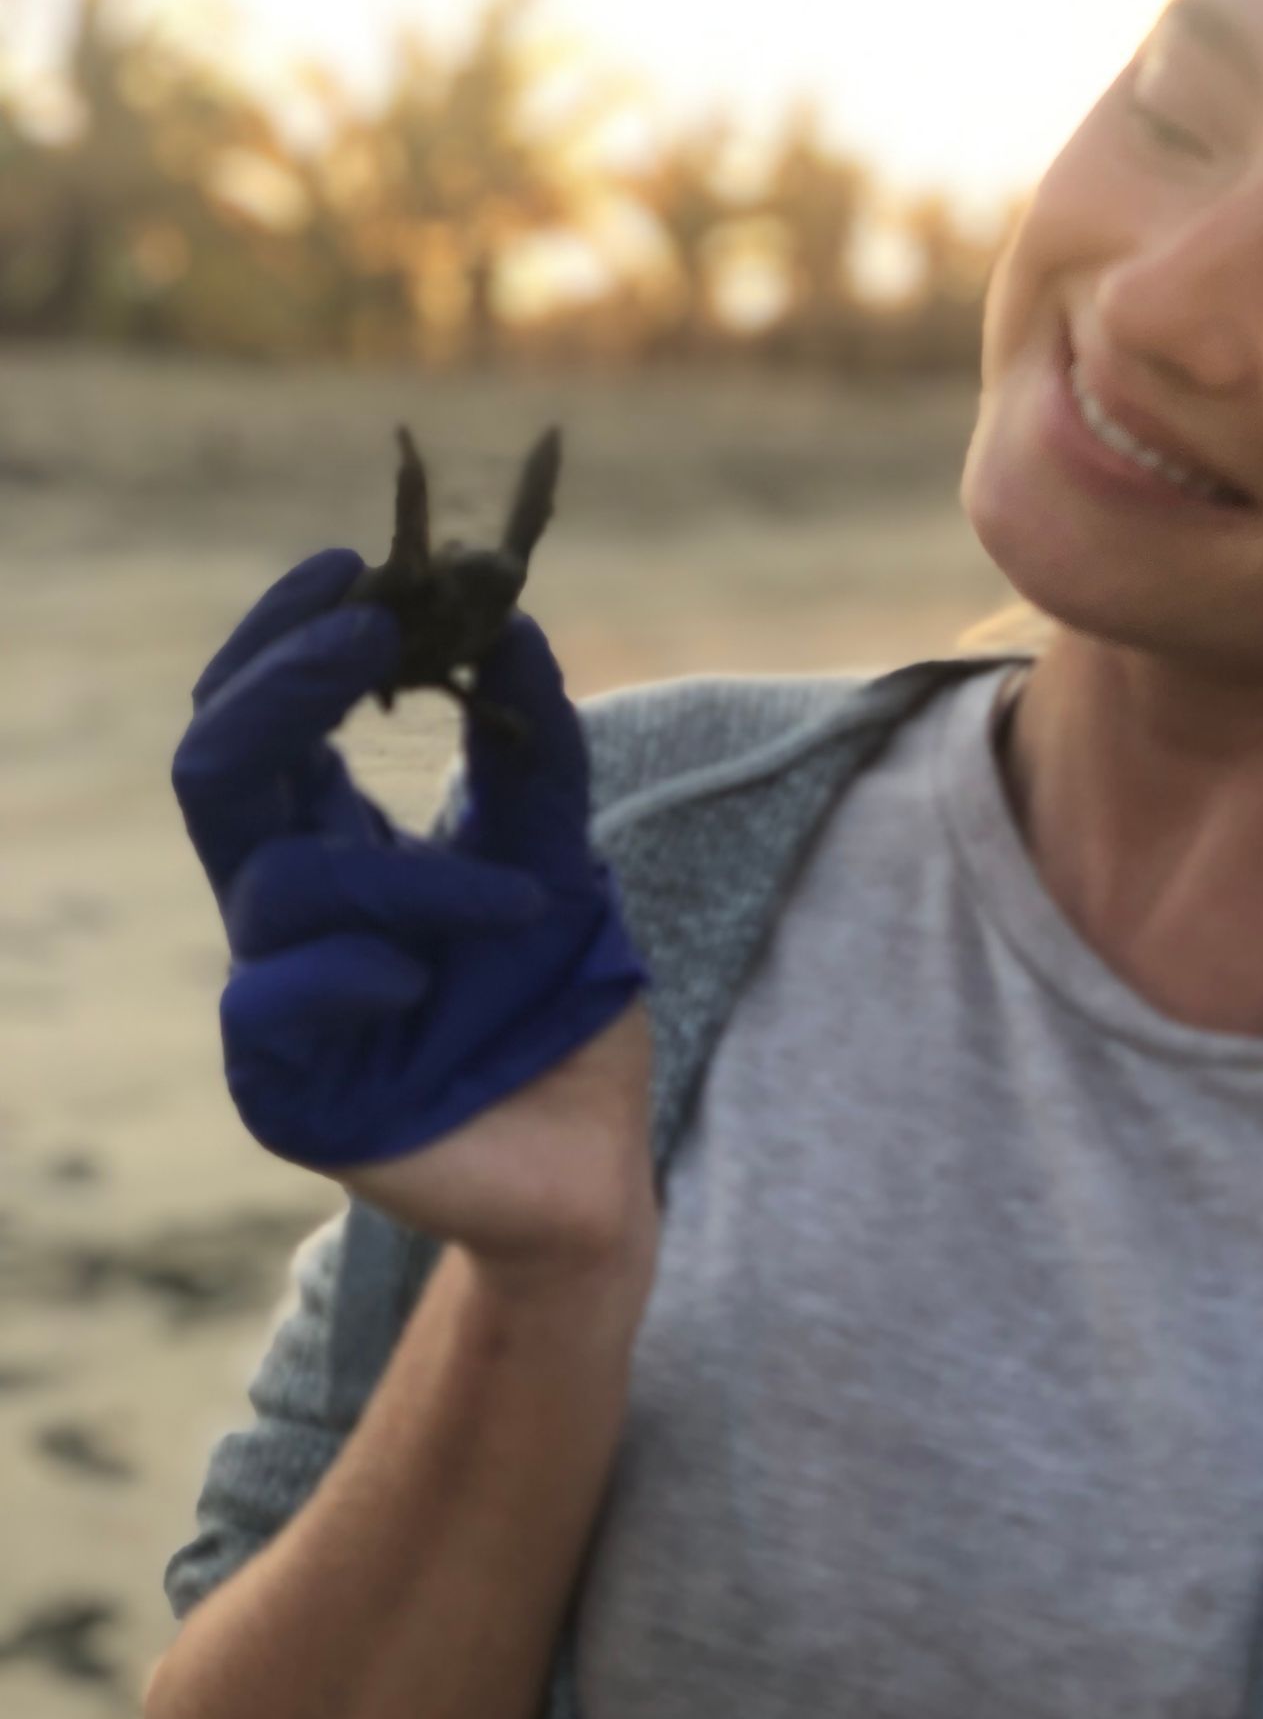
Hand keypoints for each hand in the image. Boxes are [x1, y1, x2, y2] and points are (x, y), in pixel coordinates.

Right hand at [171, 550, 652, 1263]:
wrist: (594, 1153)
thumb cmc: (555, 1001)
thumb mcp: (560, 853)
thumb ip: (536, 745)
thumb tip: (514, 615)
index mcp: (328, 840)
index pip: (256, 717)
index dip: (283, 635)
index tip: (358, 565)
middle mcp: (283, 909)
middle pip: (212, 769)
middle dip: (281, 681)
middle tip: (374, 626)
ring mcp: (274, 999)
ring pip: (280, 880)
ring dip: (414, 873)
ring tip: (525, 899)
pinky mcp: (284, 1092)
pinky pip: (271, 1001)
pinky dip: (356, 966)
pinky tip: (417, 977)